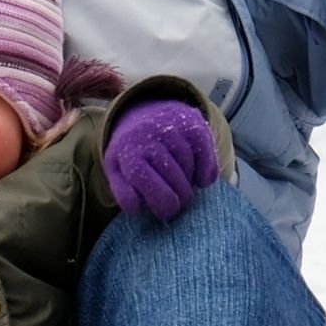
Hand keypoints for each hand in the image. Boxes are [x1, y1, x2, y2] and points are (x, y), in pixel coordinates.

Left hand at [104, 98, 218, 220]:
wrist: (147, 113)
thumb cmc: (133, 153)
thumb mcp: (119, 172)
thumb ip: (124, 193)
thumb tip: (136, 208)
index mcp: (127, 150)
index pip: (141, 178)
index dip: (158, 201)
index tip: (166, 212)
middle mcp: (149, 134)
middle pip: (172, 178)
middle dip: (180, 199)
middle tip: (180, 205)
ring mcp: (172, 128)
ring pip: (189, 168)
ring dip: (190, 184)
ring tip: (184, 188)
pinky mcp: (193, 124)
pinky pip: (205, 157)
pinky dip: (206, 173)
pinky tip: (200, 180)